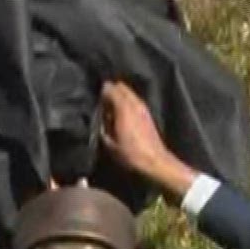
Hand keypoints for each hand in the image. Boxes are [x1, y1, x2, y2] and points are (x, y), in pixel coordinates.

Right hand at [99, 80, 191, 197]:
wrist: (154, 161)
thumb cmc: (130, 154)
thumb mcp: (110, 144)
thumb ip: (103, 127)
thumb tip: (101, 118)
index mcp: (123, 108)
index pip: (109, 88)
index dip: (101, 92)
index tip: (95, 98)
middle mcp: (134, 103)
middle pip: (121, 86)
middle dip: (111, 91)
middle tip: (103, 102)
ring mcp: (143, 107)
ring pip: (129, 93)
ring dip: (120, 97)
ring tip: (112, 109)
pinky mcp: (147, 114)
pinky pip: (134, 101)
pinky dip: (127, 103)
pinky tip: (122, 115)